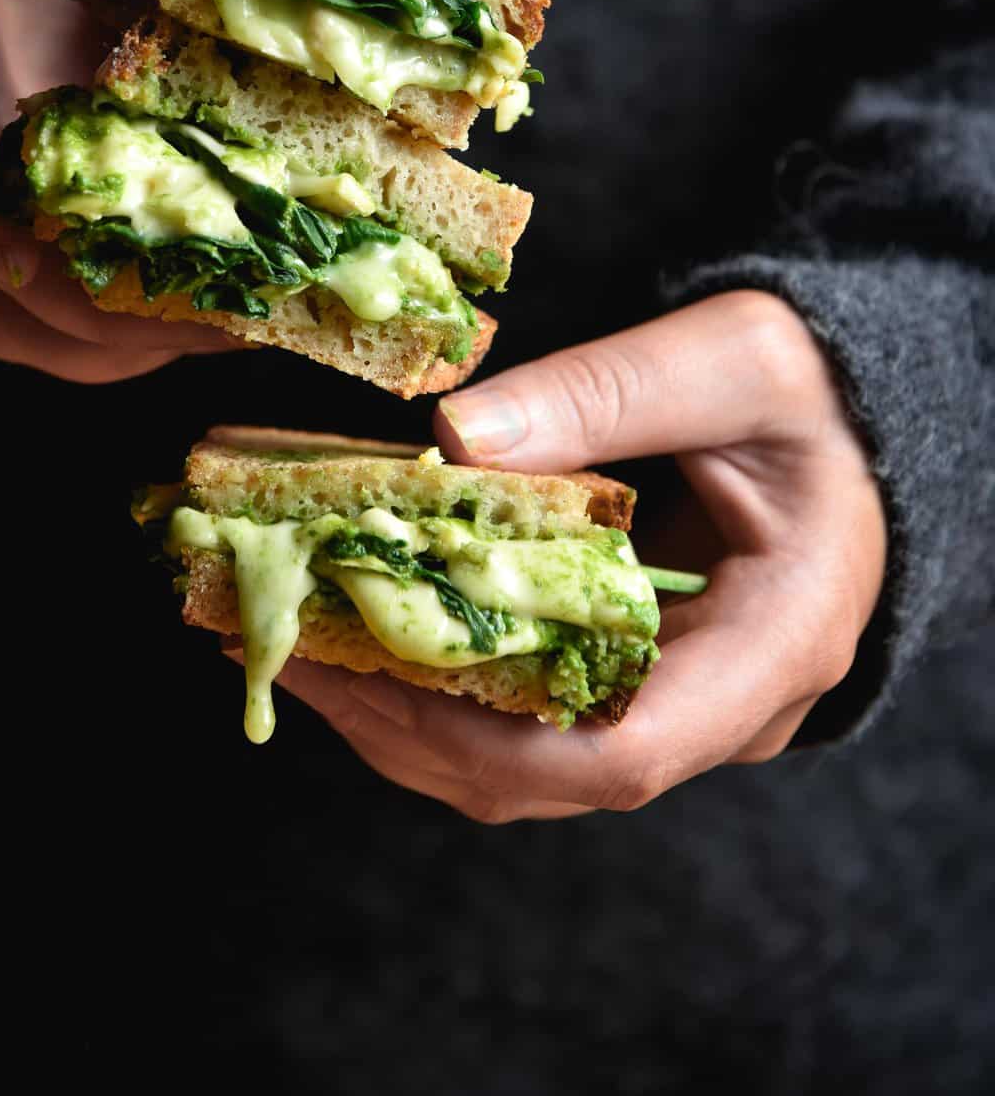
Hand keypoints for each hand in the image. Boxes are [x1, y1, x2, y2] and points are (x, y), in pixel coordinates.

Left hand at [270, 291, 887, 819]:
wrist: (849, 418)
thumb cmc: (812, 389)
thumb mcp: (729, 360)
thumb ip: (604, 394)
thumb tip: (449, 442)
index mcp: (778, 643)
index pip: (627, 752)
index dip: (483, 731)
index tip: (363, 662)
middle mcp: (728, 707)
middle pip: (549, 776)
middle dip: (405, 723)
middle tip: (286, 645)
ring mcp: (679, 706)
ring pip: (521, 765)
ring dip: (399, 715)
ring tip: (287, 639)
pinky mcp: (635, 683)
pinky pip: (523, 720)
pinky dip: (431, 688)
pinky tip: (354, 629)